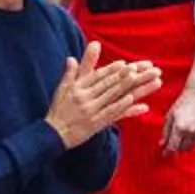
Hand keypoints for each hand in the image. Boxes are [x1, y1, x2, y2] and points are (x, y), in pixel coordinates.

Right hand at [44, 43, 160, 147]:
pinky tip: (133, 99)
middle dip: (125, 74)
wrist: (52, 135)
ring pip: (113, 95)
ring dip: (129, 86)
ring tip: (141, 79)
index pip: (98, 76)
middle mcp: (85, 97)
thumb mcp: (61, 90)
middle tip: (139, 68)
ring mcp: (91, 110)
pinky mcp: (95, 123)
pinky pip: (111, 112)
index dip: (111, 70)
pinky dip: (122, 105)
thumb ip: (70, 74)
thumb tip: (71, 58)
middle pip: (109, 83)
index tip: (124, 64)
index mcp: (77, 88)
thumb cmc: (58, 112)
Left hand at [161, 88, 194, 155]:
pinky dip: (193, 142)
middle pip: (181, 149)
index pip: (172, 147)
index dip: (167, 152)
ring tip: (180, 140)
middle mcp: (190, 132)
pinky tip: (189, 136)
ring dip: (184, 146)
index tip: (164, 154)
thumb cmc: (180, 105)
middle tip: (172, 145)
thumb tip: (162, 144)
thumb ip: (165, 132)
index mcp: (179, 128)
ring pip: (191, 147)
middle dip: (176, 148)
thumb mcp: (169, 117)